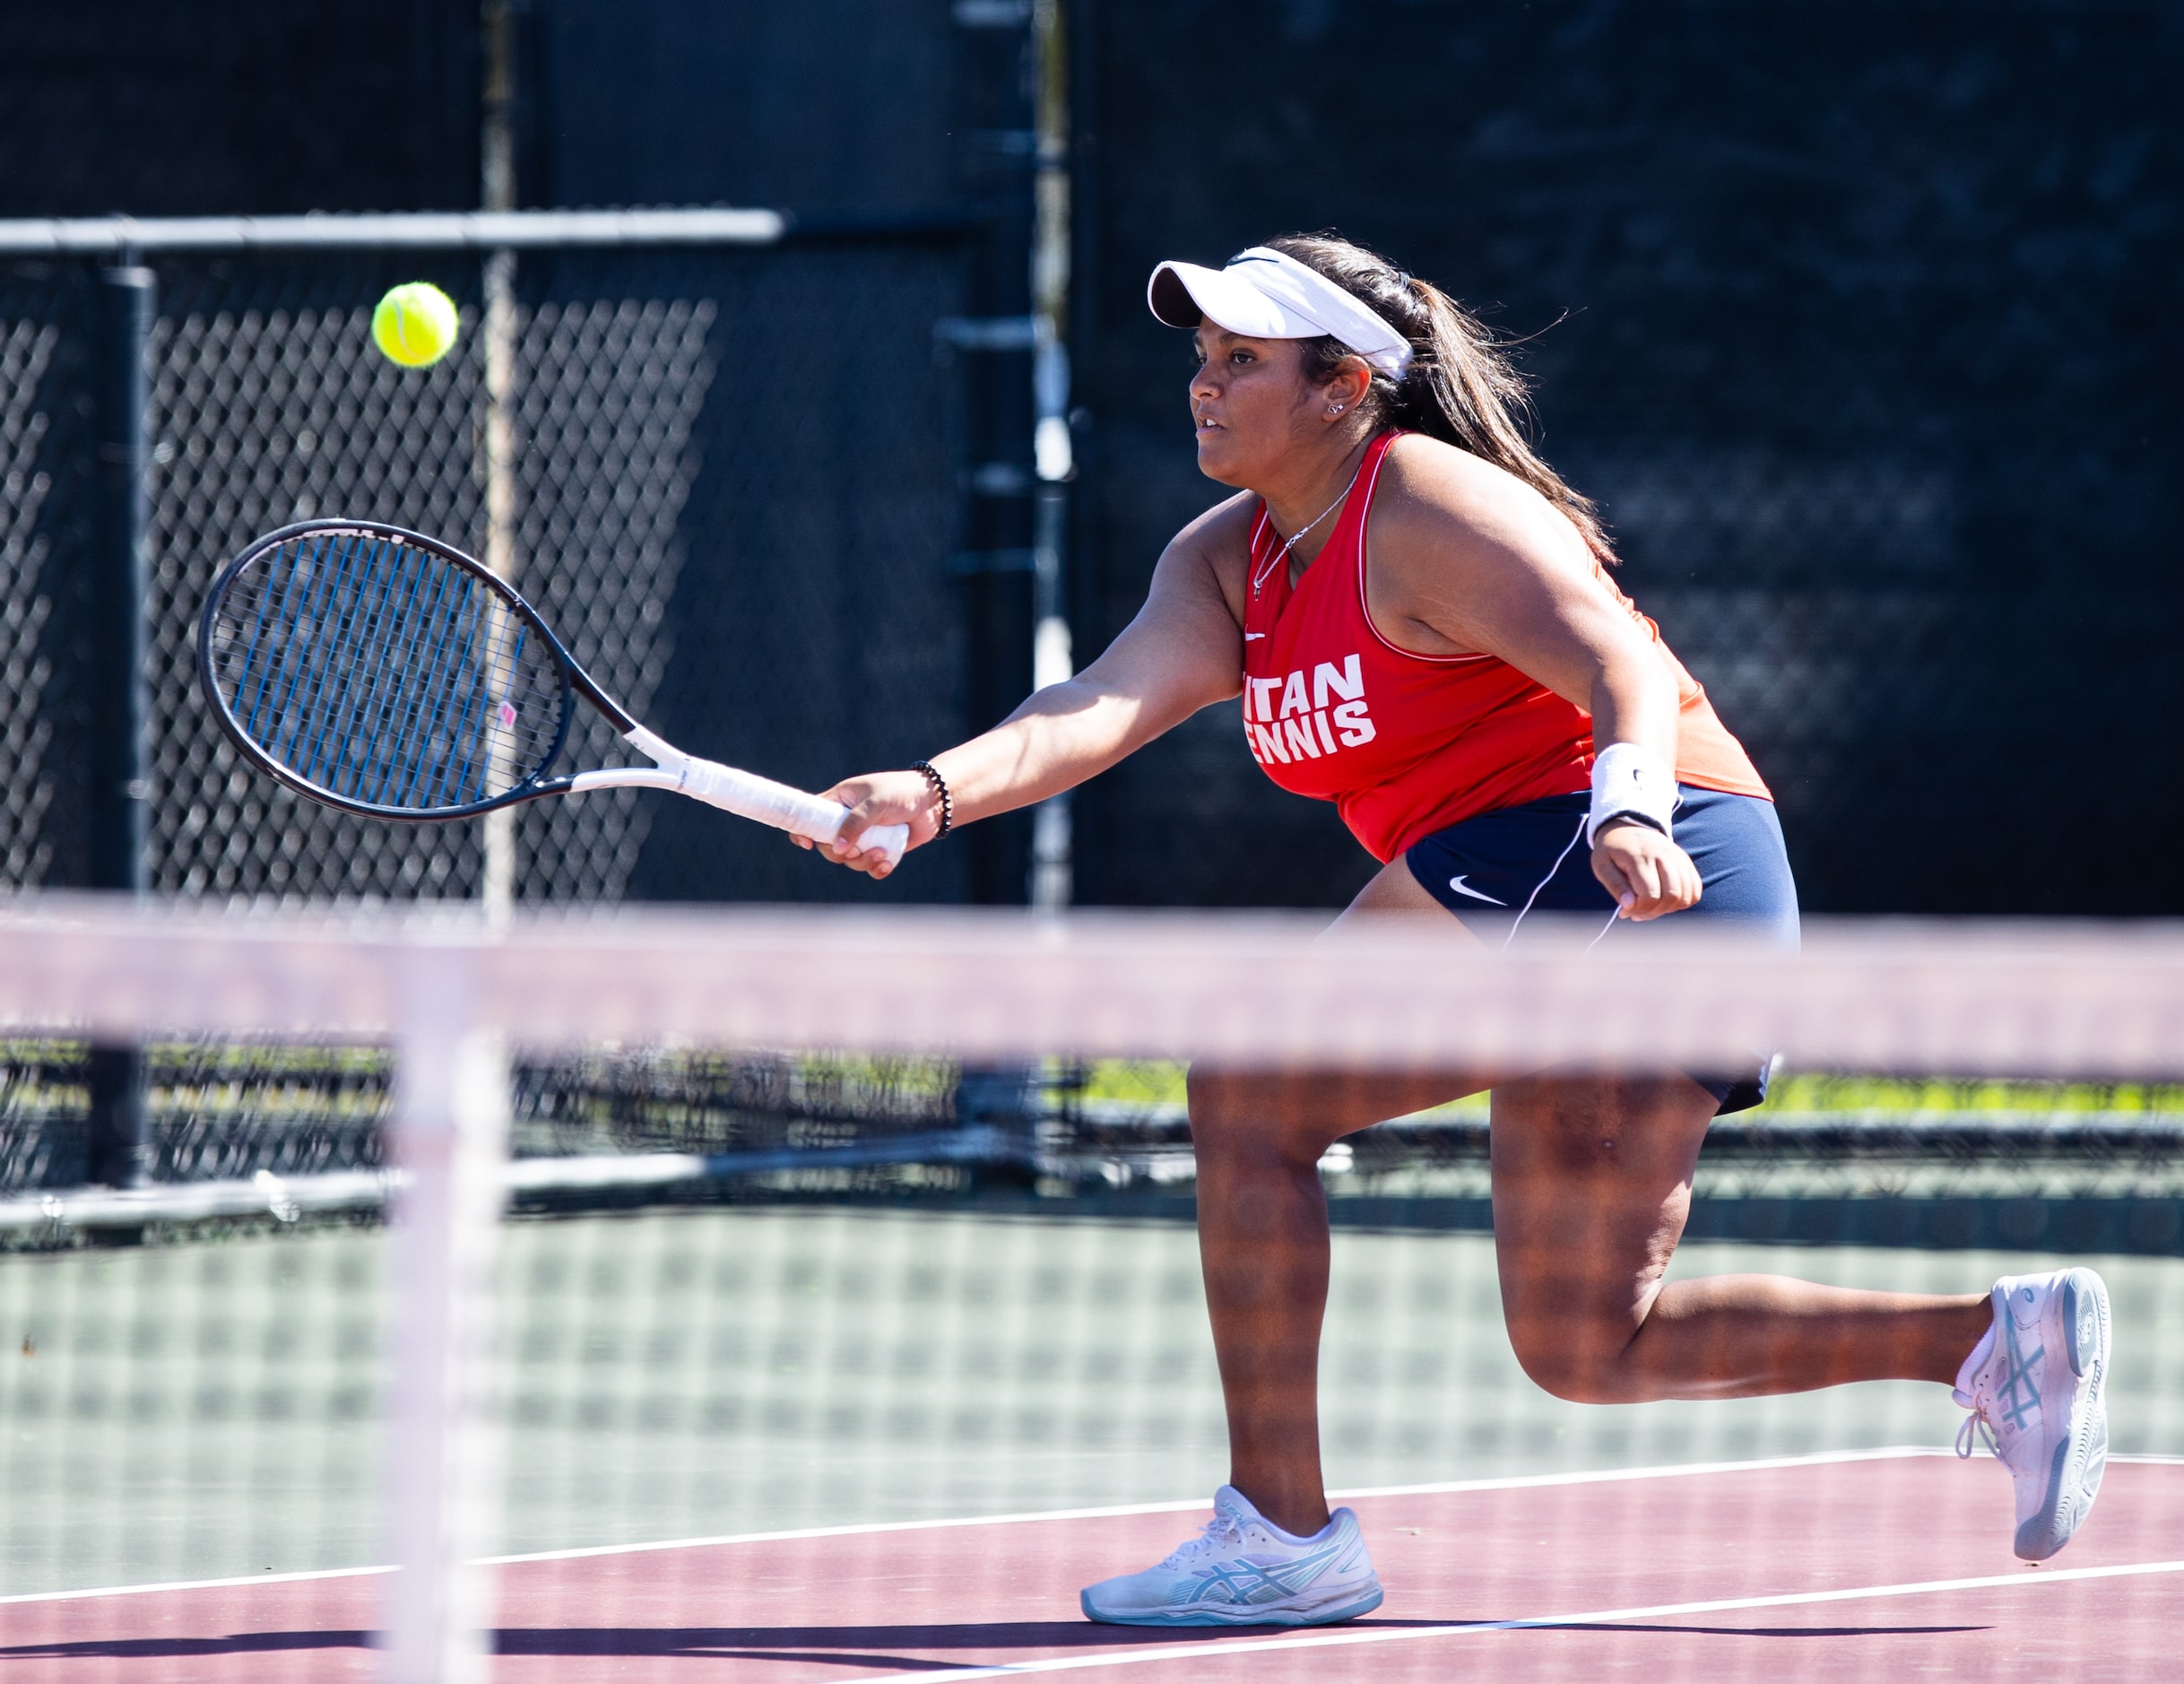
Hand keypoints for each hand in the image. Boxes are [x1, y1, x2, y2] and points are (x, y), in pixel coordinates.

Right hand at [795, 769, 943, 879]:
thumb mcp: (875, 802)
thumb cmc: (901, 792)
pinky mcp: (880, 849)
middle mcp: (847, 820)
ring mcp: (863, 836)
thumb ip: (855, 823)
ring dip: (863, 862)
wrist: (934, 802)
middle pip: (829, 846)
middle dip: (842, 854)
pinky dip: (877, 869)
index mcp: (839, 801)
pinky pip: (870, 867)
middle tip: (857, 851)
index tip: (808, 844)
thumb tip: (837, 848)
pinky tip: (888, 862)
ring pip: (850, 860)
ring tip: (883, 853)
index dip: (803, 831)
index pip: (810, 816)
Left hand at [1590, 820, 1701, 920]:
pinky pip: (1695, 890)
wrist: (1627, 827)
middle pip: (1672, 896)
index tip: (1626, 911)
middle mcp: (1663, 854)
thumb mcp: (1602, 866)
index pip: (1650, 895)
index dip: (1639, 910)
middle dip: (1654, 912)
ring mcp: (1678, 857)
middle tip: (1638, 912)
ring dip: (1669, 909)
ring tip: (1651, 906)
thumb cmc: (1612, 850)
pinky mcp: (1686, 861)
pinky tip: (1665, 901)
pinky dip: (1683, 902)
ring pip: (1686, 895)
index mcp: (1639, 856)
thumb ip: (1615, 886)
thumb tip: (1629, 906)